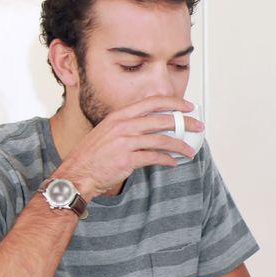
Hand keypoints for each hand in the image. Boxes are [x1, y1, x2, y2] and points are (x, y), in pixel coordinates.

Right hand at [54, 96, 202, 198]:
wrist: (77, 174)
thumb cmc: (93, 155)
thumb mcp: (108, 131)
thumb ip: (129, 126)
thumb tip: (154, 125)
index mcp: (119, 116)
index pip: (151, 103)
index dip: (173, 102)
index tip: (188, 106)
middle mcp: (123, 126)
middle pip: (162, 120)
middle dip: (184, 123)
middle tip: (198, 126)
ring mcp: (125, 142)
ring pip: (162, 140)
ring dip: (180, 146)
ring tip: (189, 151)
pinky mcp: (127, 160)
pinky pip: (154, 158)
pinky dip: (167, 160)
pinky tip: (173, 163)